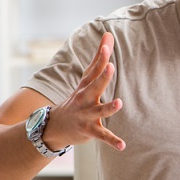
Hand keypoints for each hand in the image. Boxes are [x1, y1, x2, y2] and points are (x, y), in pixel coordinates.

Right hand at [42, 33, 125, 150]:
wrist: (56, 126)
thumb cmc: (78, 98)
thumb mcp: (87, 78)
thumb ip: (99, 57)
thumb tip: (108, 33)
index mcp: (86, 85)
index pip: (94, 69)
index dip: (101, 57)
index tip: (107, 44)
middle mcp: (85, 98)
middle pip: (94, 86)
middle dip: (102, 77)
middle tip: (111, 66)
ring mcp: (87, 114)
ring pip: (99, 110)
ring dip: (109, 107)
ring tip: (120, 103)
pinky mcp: (90, 130)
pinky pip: (102, 136)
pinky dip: (112, 141)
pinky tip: (122, 146)